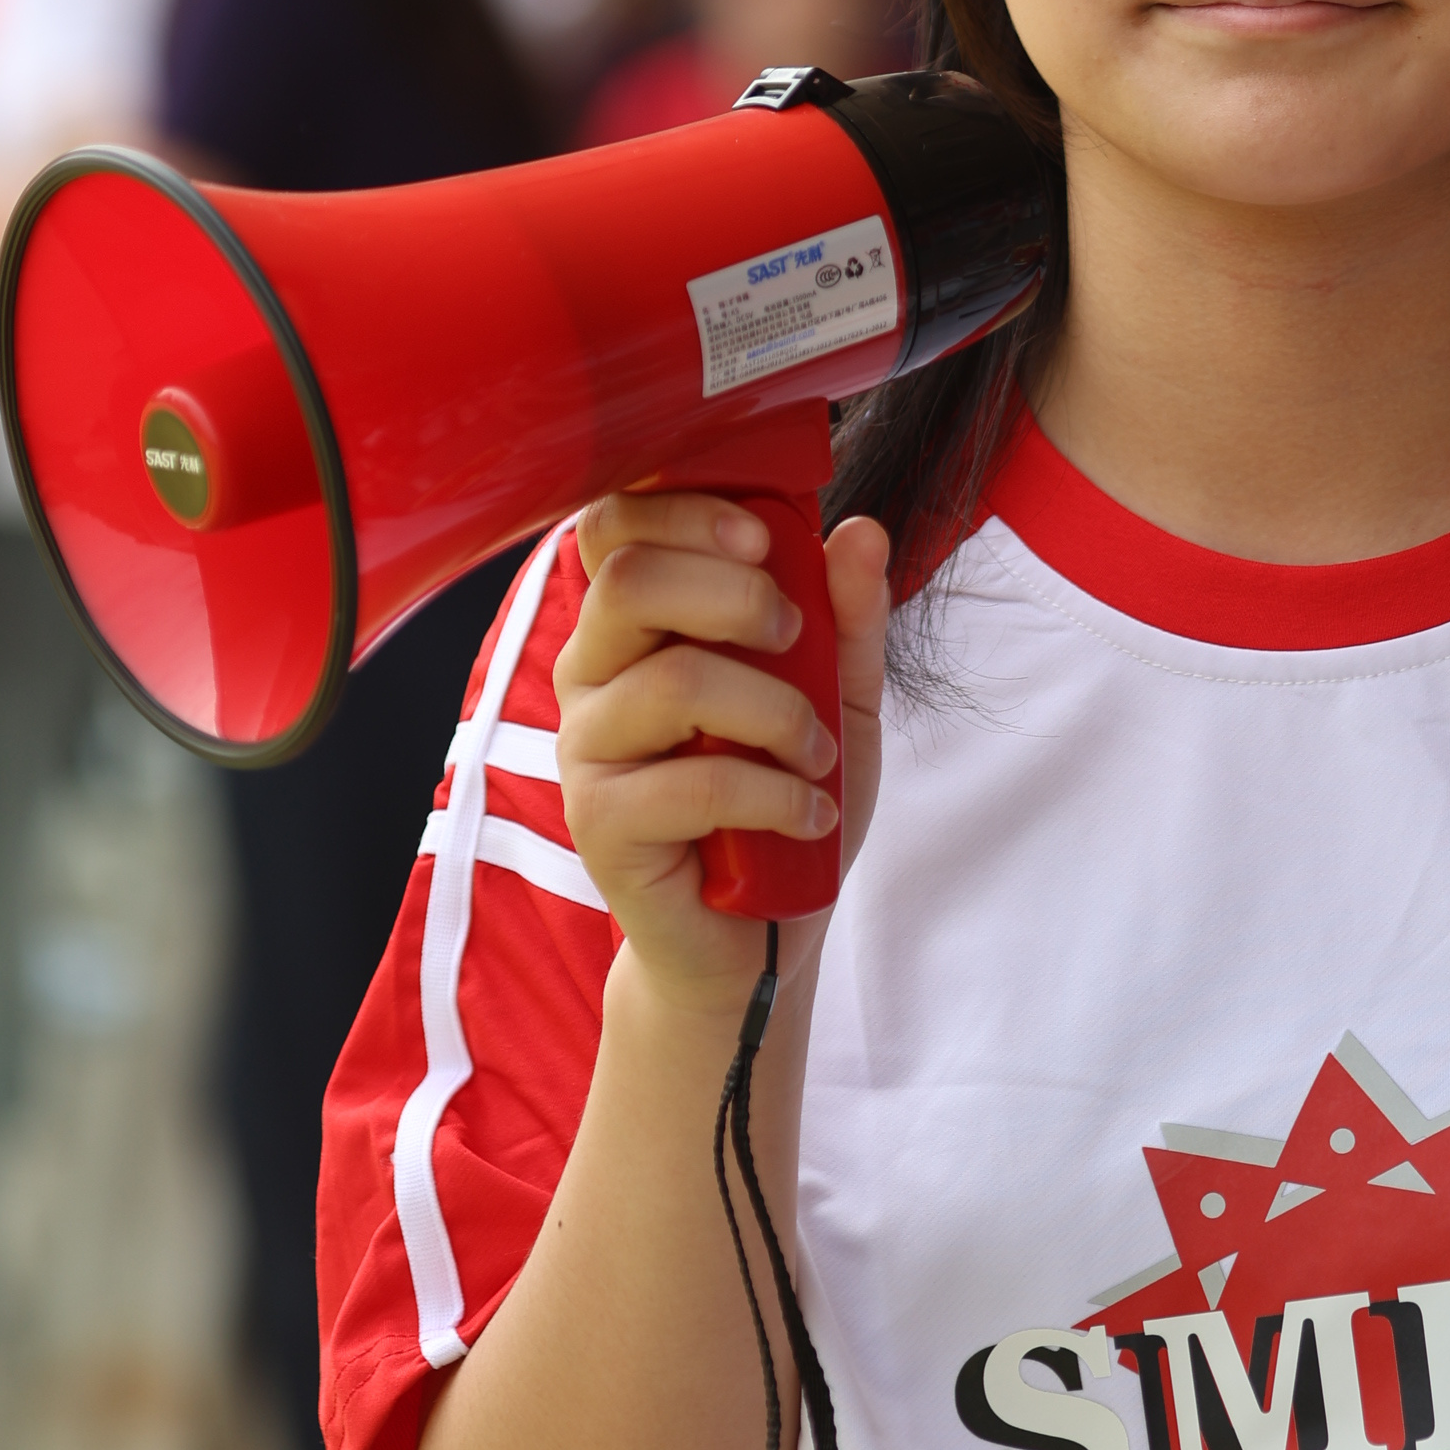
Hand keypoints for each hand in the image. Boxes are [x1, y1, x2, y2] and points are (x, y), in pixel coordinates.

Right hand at [553, 492, 890, 1020]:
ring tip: (817, 754)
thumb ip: (848, 617)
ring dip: (776, 712)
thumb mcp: (839, 697)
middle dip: (736, 594)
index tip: (766, 542)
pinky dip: (775, 794)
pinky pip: (695, 782)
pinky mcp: (602, 822)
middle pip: (630, 580)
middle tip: (796, 637)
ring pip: (675, 681)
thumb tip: (861, 531)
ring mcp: (588, 747)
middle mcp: (591, 672)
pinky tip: (808, 814)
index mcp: (633, 623)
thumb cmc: (785, 799)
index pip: (617, 525)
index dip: (686, 513)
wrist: (761, 936)